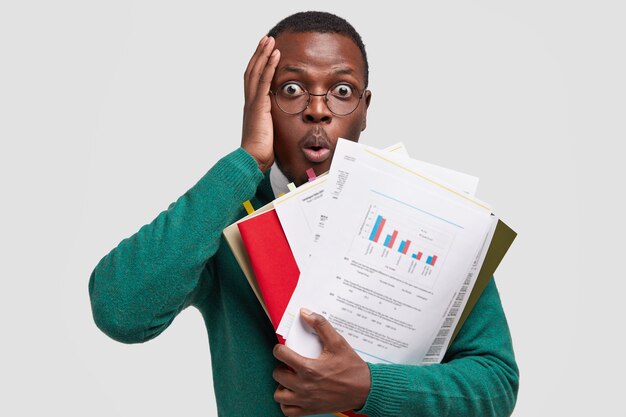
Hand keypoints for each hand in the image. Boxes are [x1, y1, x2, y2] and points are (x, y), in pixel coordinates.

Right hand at [241, 35, 280, 172]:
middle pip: (252, 70)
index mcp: (253, 107)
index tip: (266, 53)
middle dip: (259, 54)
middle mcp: (250, 102)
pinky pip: (263, 81)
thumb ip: (275, 122)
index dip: (259, 65)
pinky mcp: (258, 106)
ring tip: (269, 40)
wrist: (254, 159)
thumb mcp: (271, 132)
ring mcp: (252, 103)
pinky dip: (268, 66)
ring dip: (263, 54)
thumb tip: (283, 121)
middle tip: (266, 39)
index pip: (254, 80)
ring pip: (256, 71)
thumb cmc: (263, 151)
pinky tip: (274, 55)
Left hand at [272, 309, 370, 415]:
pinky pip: (288, 411)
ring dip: (282, 386)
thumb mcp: (338, 342)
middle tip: (290, 364)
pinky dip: (286, 403)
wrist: (365, 389)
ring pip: (279, 395)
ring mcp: (306, 400)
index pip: (281, 355)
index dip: (279, 349)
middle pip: (278, 374)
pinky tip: (294, 394)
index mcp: (309, 368)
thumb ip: (321, 325)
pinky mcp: (310, 410)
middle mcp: (304, 386)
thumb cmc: (351, 367)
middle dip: (281, 366)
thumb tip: (306, 313)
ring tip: (291, 379)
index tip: (283, 349)